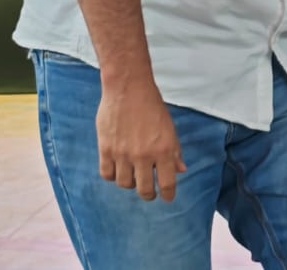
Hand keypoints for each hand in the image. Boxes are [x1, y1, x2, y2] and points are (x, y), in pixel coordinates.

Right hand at [97, 79, 186, 201]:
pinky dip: (113, 175)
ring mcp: (123, 154)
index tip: (168, 198)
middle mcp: (143, 156)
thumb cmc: (152, 106)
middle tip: (149, 192)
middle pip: (144, 190)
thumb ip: (174, 151)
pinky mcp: (105, 149)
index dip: (168, 195)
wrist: (128, 89)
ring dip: (130, 183)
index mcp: (164, 150)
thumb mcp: (170, 128)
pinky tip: (118, 169)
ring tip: (133, 176)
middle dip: (148, 194)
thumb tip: (180, 170)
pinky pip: (107, 174)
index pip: (167, 183)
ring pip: (124, 184)